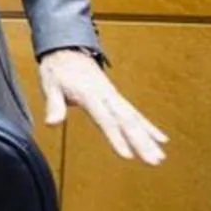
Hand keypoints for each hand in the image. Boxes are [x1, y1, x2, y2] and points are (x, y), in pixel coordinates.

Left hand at [40, 49, 166, 164]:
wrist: (67, 48)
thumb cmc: (57, 69)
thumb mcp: (50, 85)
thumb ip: (54, 105)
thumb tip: (51, 123)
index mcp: (89, 94)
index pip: (105, 119)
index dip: (116, 137)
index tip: (127, 155)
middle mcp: (106, 95)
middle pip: (126, 121)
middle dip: (141, 142)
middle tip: (154, 161)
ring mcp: (113, 95)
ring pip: (134, 118)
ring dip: (148, 138)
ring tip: (160, 158)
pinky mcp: (116, 96)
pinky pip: (135, 113)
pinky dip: (148, 126)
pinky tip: (161, 139)